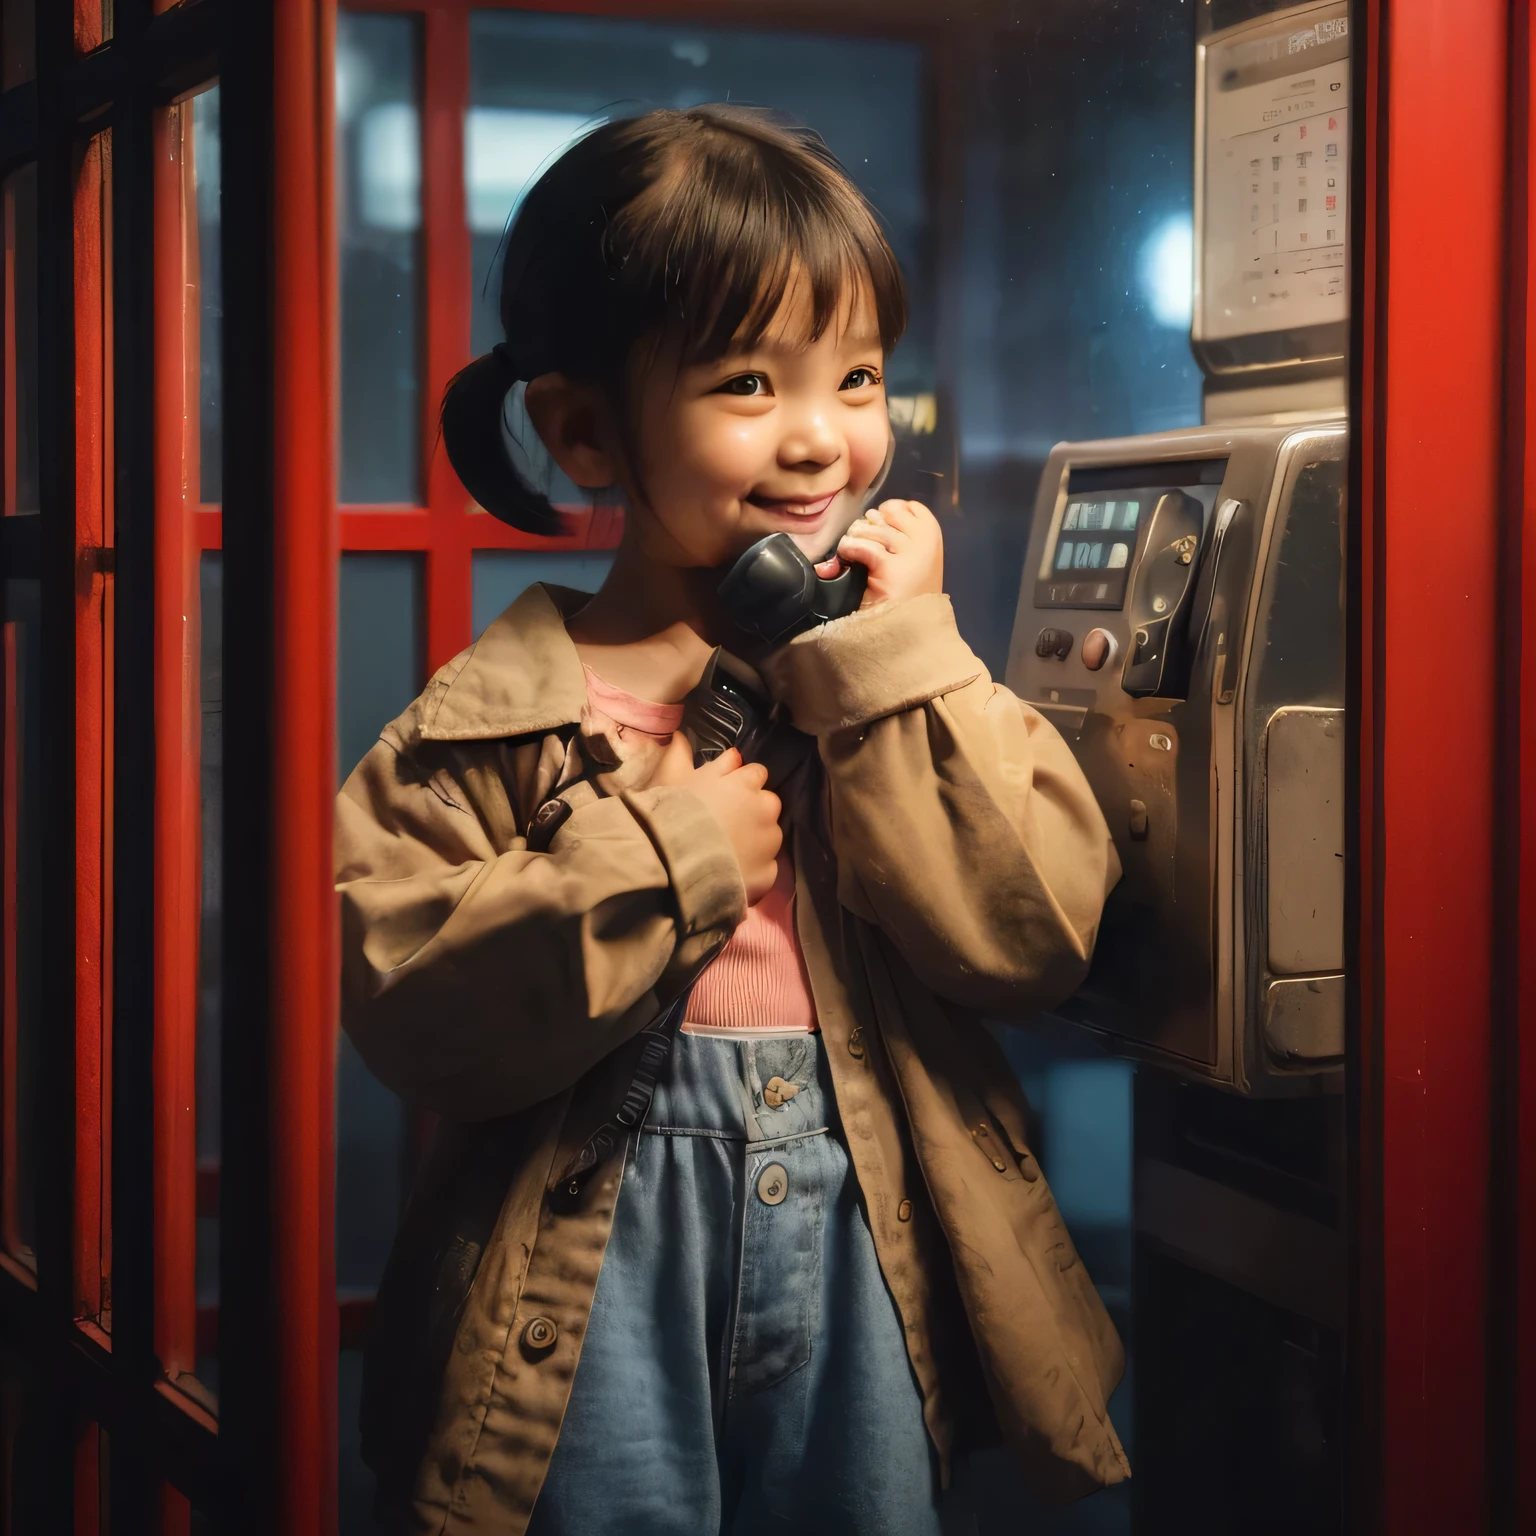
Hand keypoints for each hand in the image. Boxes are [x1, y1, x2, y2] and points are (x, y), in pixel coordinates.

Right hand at [653, 737, 781, 904]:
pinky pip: (766, 868)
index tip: (726, 794)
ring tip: (727, 851)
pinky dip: (754, 870)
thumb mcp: (680, 776)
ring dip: (756, 840)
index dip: (741, 784)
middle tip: (726, 823)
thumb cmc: (675, 812)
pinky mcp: (768, 873)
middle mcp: (766, 808)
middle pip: (768, 804)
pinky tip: (733, 871)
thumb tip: (724, 748)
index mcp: (747, 782)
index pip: (757, 773)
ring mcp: (770, 842)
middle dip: (753, 811)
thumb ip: (701, 758)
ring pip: (770, 836)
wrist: (674, 860)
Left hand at [836, 499, 943, 607]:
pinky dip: (848, 550)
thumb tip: (869, 518)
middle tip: (864, 547)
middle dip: (868, 526)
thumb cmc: (909, 596)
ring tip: (855, 557)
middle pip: (886, 513)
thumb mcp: (913, 559)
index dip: (887, 515)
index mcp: (933, 534)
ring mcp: (910, 554)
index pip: (905, 505)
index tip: (881, 536)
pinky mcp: (890, 570)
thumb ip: (899, 533)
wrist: (912, 633)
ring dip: (855, 539)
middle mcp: (926, 540)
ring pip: (870, 528)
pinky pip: (861, 546)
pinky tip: (847, 561)